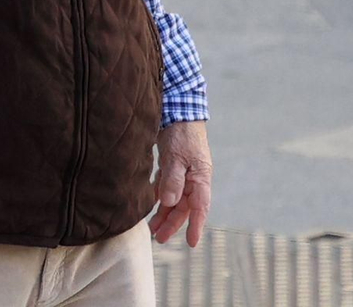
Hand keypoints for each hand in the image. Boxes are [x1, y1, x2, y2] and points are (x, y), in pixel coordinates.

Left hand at [150, 121, 211, 246]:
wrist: (177, 109)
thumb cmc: (181, 133)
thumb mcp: (176, 157)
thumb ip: (173, 180)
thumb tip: (170, 203)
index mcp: (201, 177)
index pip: (200, 207)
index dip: (195, 225)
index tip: (192, 243)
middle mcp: (194, 178)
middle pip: (185, 206)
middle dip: (173, 223)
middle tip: (159, 239)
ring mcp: (184, 172)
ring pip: (175, 199)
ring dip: (164, 213)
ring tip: (152, 228)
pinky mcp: (173, 166)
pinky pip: (167, 187)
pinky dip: (160, 197)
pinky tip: (151, 206)